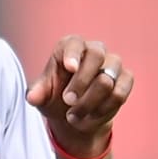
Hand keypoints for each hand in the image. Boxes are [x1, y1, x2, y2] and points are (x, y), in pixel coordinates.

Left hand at [26, 36, 133, 156]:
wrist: (74, 116)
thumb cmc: (55, 97)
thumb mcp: (42, 96)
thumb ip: (37, 93)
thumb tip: (31, 97)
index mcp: (70, 47)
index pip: (74, 42)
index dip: (73, 53)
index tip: (69, 67)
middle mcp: (94, 50)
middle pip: (96, 55)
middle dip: (81, 81)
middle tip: (68, 100)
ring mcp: (112, 64)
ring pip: (107, 79)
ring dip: (90, 101)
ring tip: (73, 116)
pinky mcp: (125, 80)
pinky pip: (119, 93)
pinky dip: (104, 108)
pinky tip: (91, 115)